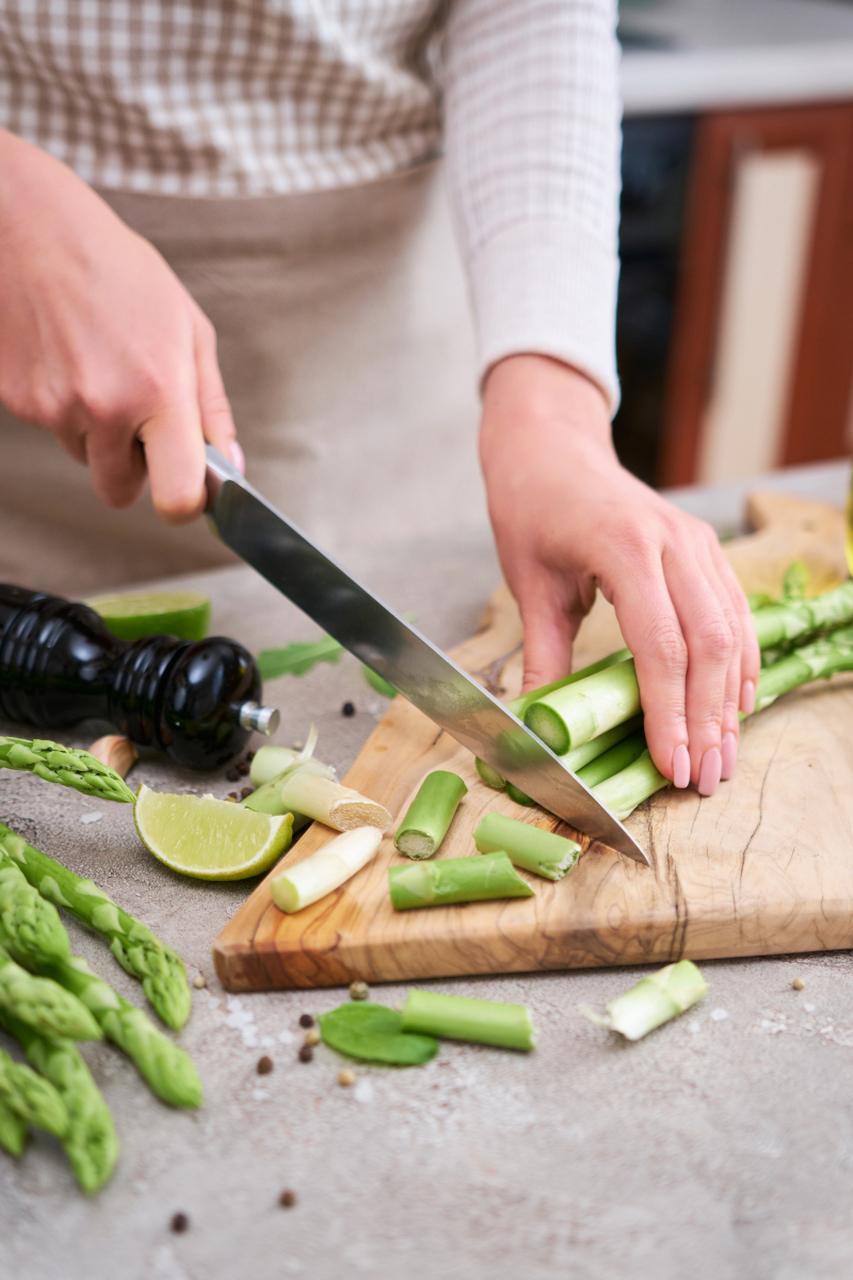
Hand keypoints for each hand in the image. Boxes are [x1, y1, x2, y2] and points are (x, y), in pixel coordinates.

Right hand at [0, 128, 241, 523]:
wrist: (27, 226)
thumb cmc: (117, 269)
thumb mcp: (188, 328)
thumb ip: (212, 407)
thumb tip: (230, 467)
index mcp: (160, 391)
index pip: (176, 498)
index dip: (184, 504)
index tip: (188, 490)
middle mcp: (105, 407)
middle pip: (120, 492)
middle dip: (134, 468)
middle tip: (139, 418)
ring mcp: (55, 407)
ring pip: (85, 458)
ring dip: (97, 431)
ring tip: (99, 364)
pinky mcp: (18, 402)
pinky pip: (52, 429)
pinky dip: (63, 406)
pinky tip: (67, 355)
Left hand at [479, 354, 759, 795]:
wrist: (553, 448)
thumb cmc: (532, 508)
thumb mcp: (528, 583)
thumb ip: (543, 654)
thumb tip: (539, 723)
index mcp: (624, 547)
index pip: (661, 647)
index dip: (669, 713)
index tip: (671, 765)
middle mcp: (673, 542)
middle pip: (708, 644)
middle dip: (708, 719)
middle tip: (703, 777)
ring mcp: (696, 542)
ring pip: (730, 630)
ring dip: (728, 699)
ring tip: (722, 756)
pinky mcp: (705, 548)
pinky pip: (734, 611)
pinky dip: (739, 661)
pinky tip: (737, 703)